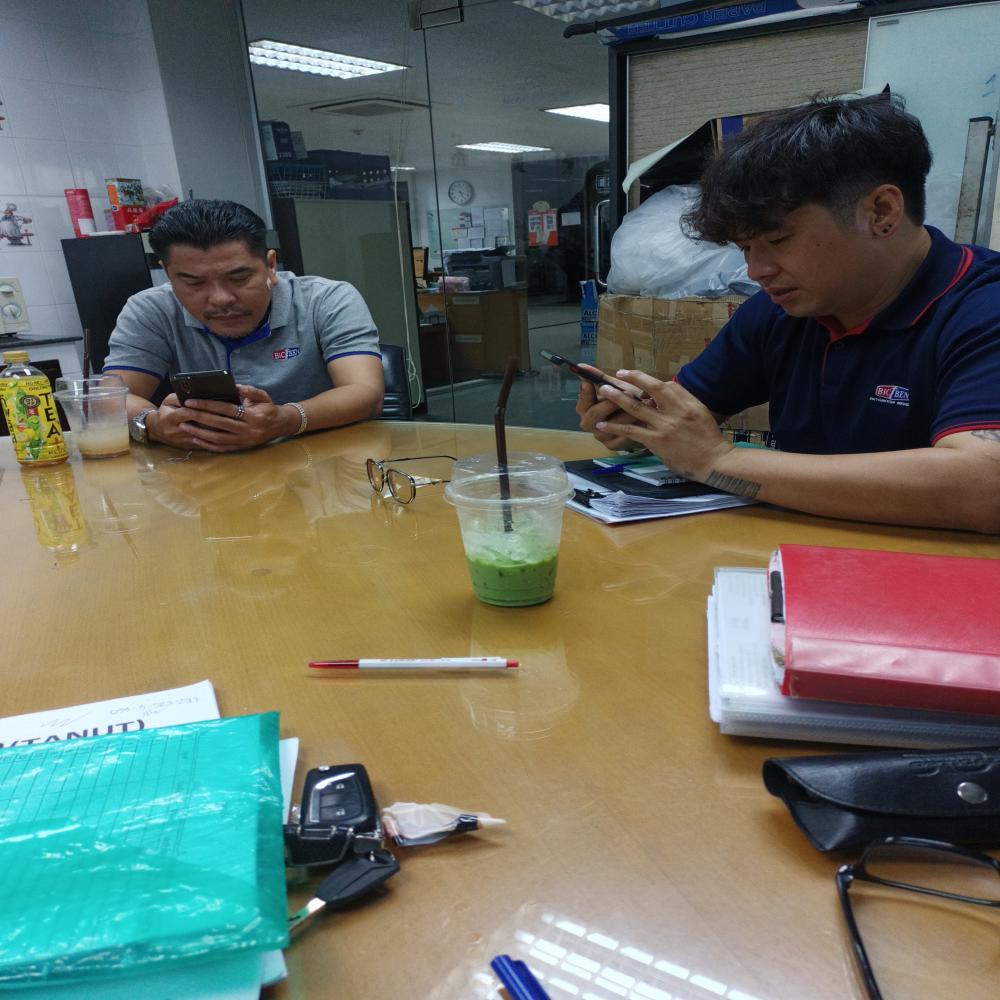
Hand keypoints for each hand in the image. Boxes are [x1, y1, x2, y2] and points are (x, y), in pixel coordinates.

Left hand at [161, 384, 297, 452]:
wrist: (281, 425)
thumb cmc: (269, 408)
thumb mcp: (263, 396)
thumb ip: (249, 391)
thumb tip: (233, 386)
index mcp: (253, 415)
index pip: (226, 409)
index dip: (207, 405)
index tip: (191, 401)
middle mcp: (248, 430)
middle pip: (218, 423)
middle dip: (199, 417)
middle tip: (184, 412)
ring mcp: (244, 441)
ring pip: (218, 438)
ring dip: (199, 432)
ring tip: (185, 426)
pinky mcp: (242, 448)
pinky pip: (222, 448)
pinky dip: (208, 445)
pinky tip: (196, 439)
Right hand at [574, 364, 646, 450]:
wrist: (641, 421)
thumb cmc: (626, 400)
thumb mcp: (615, 387)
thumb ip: (599, 377)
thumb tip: (580, 366)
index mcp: (585, 409)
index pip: (582, 401)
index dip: (585, 392)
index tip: (590, 382)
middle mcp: (589, 424)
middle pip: (595, 414)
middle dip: (612, 403)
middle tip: (626, 393)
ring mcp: (600, 436)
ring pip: (613, 424)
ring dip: (629, 412)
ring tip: (643, 403)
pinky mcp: (613, 445)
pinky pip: (624, 435)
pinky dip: (636, 425)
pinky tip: (646, 417)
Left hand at [595, 371, 732, 480]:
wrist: (714, 461)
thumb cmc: (708, 438)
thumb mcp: (701, 413)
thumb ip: (684, 402)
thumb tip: (666, 392)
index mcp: (688, 403)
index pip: (667, 385)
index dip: (650, 382)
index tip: (637, 379)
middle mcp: (676, 411)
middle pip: (651, 389)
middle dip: (632, 379)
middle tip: (616, 375)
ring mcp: (665, 426)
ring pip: (636, 407)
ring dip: (617, 398)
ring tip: (603, 391)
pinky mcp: (656, 441)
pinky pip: (631, 431)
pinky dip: (615, 426)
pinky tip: (602, 425)